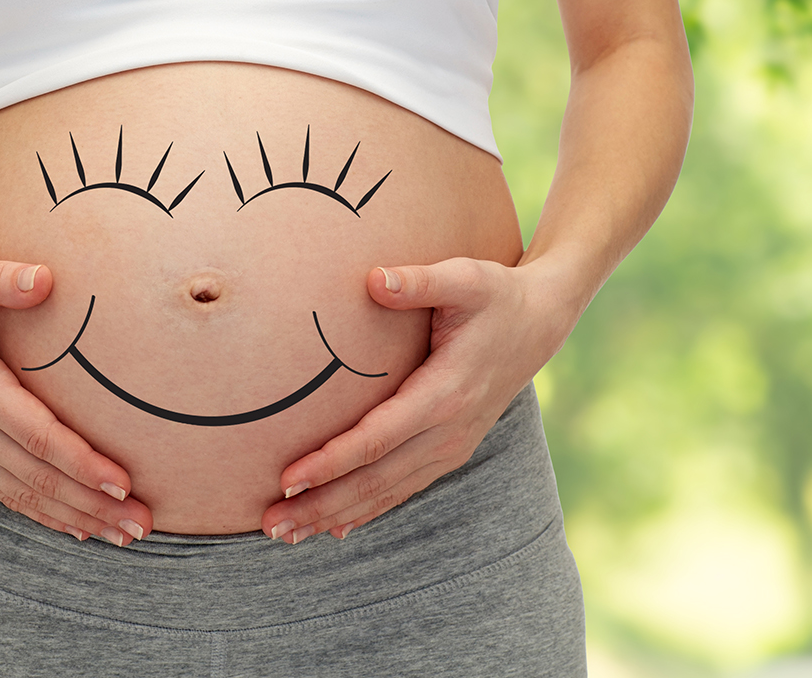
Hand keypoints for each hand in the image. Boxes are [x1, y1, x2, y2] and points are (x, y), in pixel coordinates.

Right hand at [0, 250, 153, 545]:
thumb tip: (45, 279)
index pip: (35, 435)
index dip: (81, 463)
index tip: (123, 482)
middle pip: (37, 477)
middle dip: (93, 504)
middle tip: (143, 524)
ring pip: (24, 494)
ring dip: (76, 518)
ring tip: (125, 535)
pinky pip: (5, 493)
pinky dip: (44, 514)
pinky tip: (79, 528)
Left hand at [259, 257, 577, 542]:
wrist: (542, 321)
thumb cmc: (496, 295)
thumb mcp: (466, 278)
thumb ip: (419, 282)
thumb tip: (374, 279)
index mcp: (446, 394)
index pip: (376, 439)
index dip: (329, 463)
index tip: (287, 480)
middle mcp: (449, 432)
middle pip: (375, 480)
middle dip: (321, 505)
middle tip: (269, 525)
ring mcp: (452, 446)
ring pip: (387, 493)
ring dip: (336, 516)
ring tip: (287, 534)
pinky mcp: (451, 449)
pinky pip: (403, 488)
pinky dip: (368, 511)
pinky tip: (336, 529)